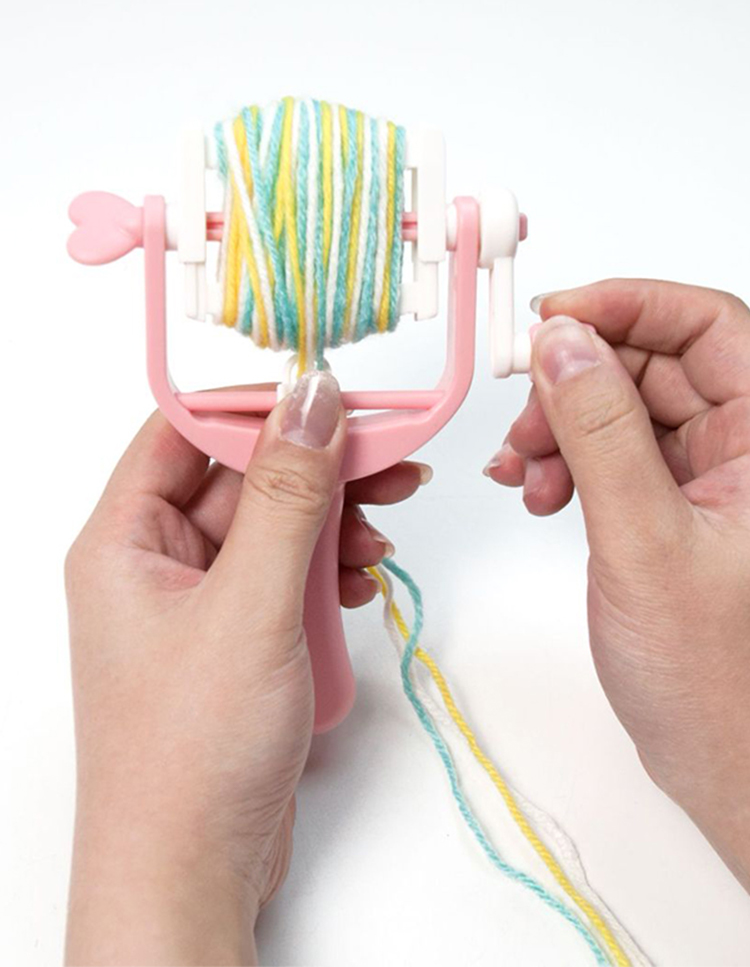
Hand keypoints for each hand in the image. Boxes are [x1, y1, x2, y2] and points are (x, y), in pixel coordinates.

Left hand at [65, 371, 429, 965]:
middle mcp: (155, 564)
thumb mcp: (248, 605)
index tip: (332, 396)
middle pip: (242, 478)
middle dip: (318, 469)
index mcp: (124, 539)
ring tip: (385, 531)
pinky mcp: (237, 639)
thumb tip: (310, 400)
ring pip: (273, 528)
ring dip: (333, 523)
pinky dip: (329, 572)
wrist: (191, 872)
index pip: (187, 431)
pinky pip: (286, 577)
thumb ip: (287, 496)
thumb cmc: (189, 754)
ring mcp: (199, 604)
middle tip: (389, 460)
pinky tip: (364, 582)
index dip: (259, 405)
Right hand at [485, 280, 749, 890]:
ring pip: (625, 407)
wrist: (722, 760)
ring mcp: (709, 479)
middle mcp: (746, 450)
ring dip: (562, 425)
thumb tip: (565, 344)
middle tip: (523, 413)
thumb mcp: (644, 540)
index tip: (555, 317)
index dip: (629, 306)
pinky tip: (540, 492)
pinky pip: (614, 452)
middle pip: (655, 364)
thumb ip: (602, 432)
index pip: (708, 325)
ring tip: (524, 471)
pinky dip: (569, 461)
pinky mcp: (673, 507)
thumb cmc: (715, 678)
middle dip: (576, 381)